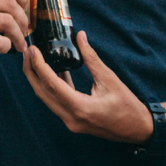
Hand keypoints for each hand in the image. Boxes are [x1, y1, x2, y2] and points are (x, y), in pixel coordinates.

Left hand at [23, 31, 153, 142]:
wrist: (138, 129)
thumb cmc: (127, 105)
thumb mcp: (109, 79)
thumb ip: (91, 58)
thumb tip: (80, 36)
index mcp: (81, 108)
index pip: (52, 85)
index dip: (39, 66)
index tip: (33, 50)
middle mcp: (71, 118)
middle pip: (43, 93)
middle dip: (32, 72)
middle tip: (27, 51)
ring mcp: (71, 122)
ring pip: (47, 98)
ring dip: (39, 79)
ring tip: (35, 58)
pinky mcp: (73, 120)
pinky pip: (57, 101)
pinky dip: (52, 86)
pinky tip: (54, 69)